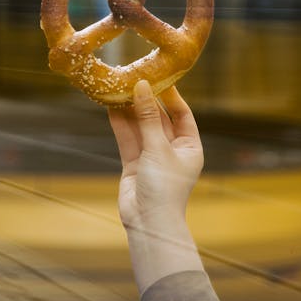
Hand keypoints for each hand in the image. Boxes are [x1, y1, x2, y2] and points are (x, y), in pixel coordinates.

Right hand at [108, 80, 203, 230]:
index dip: (170, 96)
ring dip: (130, 110)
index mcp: (190, 146)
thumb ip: (147, 117)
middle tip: (133, 78)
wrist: (148, 223)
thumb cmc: (164, 187)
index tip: (157, 77)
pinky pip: (127, 138)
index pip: (182, 114)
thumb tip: (142, 87)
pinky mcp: (134, 163)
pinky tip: (111, 106)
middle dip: (146, 100)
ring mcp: (152, 156)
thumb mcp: (158, 147)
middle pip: (158, 118)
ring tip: (118, 88)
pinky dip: (120, 123)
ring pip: (140, 126)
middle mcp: (172, 149)